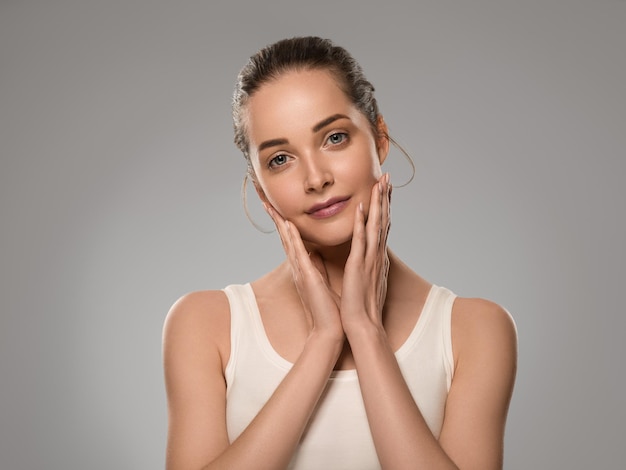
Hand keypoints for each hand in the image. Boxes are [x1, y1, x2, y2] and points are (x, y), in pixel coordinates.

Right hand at [265, 204, 343, 340]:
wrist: (330, 330)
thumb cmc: (328, 308)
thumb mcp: (322, 281)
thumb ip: (316, 265)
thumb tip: (314, 252)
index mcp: (303, 266)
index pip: (290, 238)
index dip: (282, 219)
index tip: (275, 204)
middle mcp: (298, 266)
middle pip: (283, 235)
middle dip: (274, 215)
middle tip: (263, 197)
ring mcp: (300, 270)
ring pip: (286, 240)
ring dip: (278, 221)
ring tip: (269, 204)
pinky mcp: (307, 276)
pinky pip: (298, 253)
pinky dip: (292, 238)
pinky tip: (288, 224)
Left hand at [340, 173, 391, 334]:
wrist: (362, 325)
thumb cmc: (361, 306)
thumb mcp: (363, 280)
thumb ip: (363, 265)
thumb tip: (361, 257)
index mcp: (376, 258)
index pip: (382, 227)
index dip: (384, 207)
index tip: (384, 190)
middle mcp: (377, 255)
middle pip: (383, 221)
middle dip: (385, 198)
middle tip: (387, 177)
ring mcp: (370, 259)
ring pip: (376, 225)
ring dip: (378, 203)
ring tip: (380, 183)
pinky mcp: (359, 265)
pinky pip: (361, 240)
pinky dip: (362, 223)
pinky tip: (362, 207)